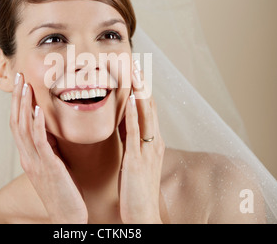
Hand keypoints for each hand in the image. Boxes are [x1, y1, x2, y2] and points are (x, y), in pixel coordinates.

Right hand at [10, 74, 87, 222]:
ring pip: (24, 128)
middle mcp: (27, 157)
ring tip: (26, 85)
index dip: (18, 104)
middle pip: (16, 122)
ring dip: (24, 105)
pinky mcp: (47, 167)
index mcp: (28, 157)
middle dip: (17, 98)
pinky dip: (36, 124)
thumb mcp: (52, 166)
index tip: (21, 85)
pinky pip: (39, 142)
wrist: (67, 216)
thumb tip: (48, 130)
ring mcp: (35, 162)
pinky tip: (37, 110)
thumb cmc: (63, 192)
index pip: (18, 125)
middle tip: (19, 77)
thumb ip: (48, 148)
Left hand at [118, 63, 164, 223]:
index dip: (143, 88)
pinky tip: (131, 97)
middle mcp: (153, 141)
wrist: (143, 214)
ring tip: (133, 70)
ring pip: (145, 113)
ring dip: (139, 90)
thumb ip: (132, 140)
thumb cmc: (137, 189)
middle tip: (135, 61)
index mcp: (152, 141)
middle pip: (149, 105)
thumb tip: (123, 122)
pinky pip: (134, 131)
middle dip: (142, 83)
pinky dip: (134, 112)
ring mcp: (146, 149)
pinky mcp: (135, 159)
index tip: (135, 70)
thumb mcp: (136, 159)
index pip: (149, 108)